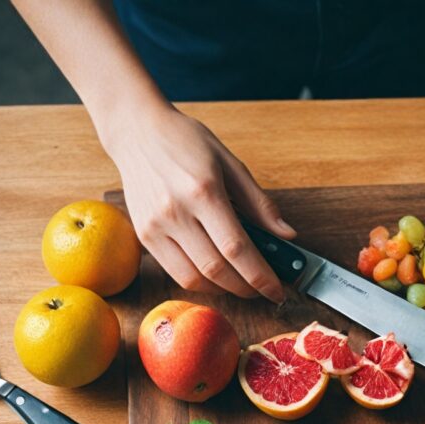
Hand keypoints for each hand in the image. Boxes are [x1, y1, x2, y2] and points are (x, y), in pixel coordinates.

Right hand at [103, 105, 294, 300]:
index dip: (260, 276)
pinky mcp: (144, 235)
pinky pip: (176, 273)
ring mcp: (155, 226)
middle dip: (246, 288)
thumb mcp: (231, 164)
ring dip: (224, 289)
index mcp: (203, 191)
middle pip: (217, 269)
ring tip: (242, 283)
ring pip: (195, 278)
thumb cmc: (186, 142)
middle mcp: (176, 211)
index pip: (237, 248)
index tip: (277, 290)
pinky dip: (201, 281)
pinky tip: (216, 275)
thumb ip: (260, 204)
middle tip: (263, 289)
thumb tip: (287, 235)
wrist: (137, 131)